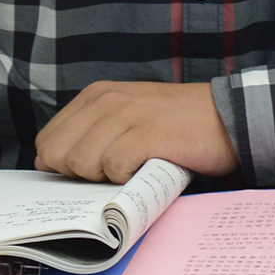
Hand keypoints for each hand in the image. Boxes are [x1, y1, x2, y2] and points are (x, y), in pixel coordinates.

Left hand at [34, 81, 239, 182]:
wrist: (226, 117)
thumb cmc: (174, 123)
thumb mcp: (125, 116)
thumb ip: (89, 132)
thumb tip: (50, 164)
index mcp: (96, 95)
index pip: (47, 140)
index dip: (61, 165)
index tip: (90, 170)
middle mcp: (107, 100)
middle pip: (58, 155)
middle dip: (78, 173)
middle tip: (111, 172)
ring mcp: (127, 115)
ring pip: (82, 163)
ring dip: (104, 177)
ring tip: (132, 167)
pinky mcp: (147, 134)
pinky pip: (113, 168)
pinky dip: (126, 178)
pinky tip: (144, 168)